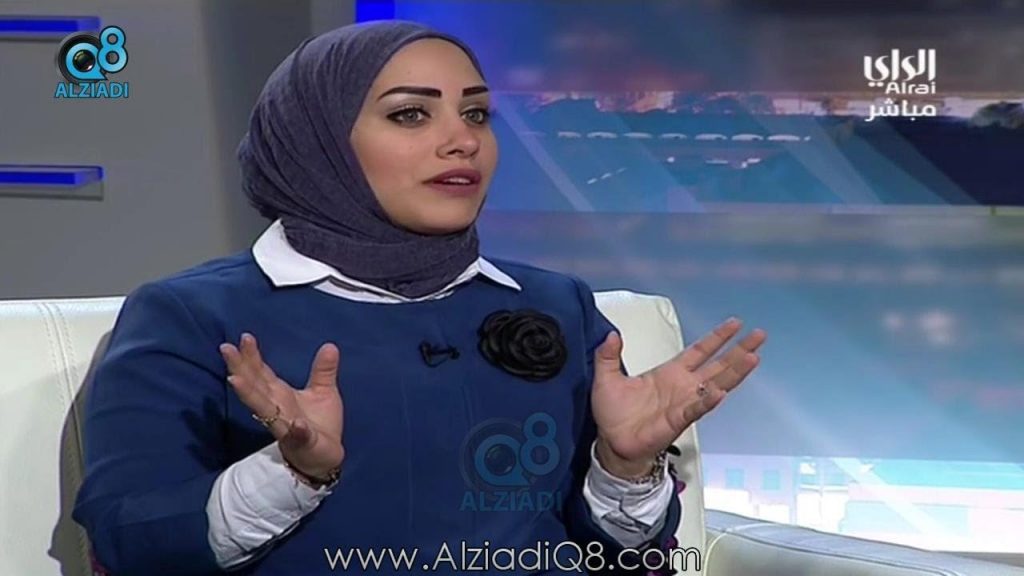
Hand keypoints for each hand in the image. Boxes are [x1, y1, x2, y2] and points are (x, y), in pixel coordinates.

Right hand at [219, 333, 343, 480]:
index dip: (252, 356)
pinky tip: (297, 423)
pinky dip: (297, 429)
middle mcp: (276, 408)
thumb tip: (330, 345)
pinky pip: (298, 435)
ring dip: (249, 394)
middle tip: (226, 349)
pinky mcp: (301, 442)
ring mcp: (285, 426)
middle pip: (254, 385)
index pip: (261, 372)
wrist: (325, 457)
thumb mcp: (324, 391)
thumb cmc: (320, 424)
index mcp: (280, 394)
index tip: (244, 337)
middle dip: (240, 368)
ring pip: (263, 409)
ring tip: (235, 379)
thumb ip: (323, 370)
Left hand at [591, 318, 765, 478]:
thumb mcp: (606, 377)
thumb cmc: (613, 413)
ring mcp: (684, 403)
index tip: (736, 324)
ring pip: (716, 384)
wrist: (611, 442)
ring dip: (735, 372)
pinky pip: (696, 409)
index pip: (699, 351)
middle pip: (718, 365)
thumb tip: (611, 334)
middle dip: (739, 350)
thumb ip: (608, 355)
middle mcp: (683, 386)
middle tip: (760, 335)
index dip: (717, 338)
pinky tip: (720, 392)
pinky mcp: (677, 420)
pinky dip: (707, 401)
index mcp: (670, 373)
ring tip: (753, 357)